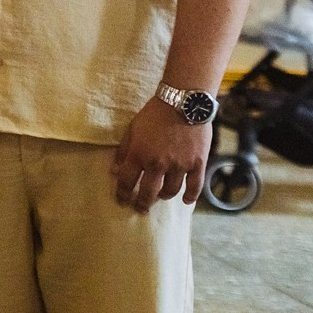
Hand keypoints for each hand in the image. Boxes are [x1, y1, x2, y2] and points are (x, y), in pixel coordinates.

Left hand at [111, 97, 212, 211]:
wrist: (183, 103)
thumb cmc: (154, 113)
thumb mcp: (132, 128)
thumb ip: (124, 150)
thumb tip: (115, 170)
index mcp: (139, 154)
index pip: (127, 181)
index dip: (123, 194)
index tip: (122, 201)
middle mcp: (158, 164)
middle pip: (148, 192)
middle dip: (142, 203)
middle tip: (140, 209)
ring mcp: (179, 165)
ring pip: (170, 191)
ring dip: (164, 196)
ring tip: (160, 196)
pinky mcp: (197, 163)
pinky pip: (195, 186)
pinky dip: (190, 196)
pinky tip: (185, 201)